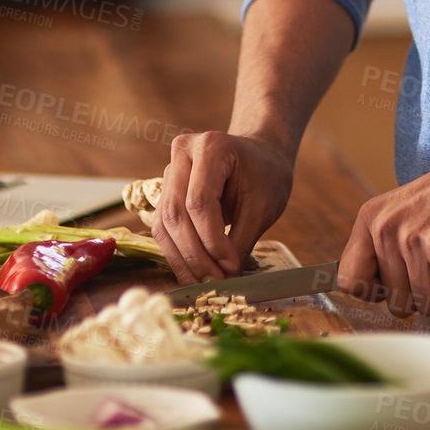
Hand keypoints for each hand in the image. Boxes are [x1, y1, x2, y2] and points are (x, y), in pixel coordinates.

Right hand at [152, 130, 293, 283]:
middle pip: (176, 213)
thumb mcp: (262, 206)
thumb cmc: (265, 176)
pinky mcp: (166, 190)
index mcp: (211, 147)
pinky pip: (163, 227)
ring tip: (205, 282)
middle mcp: (183, 153)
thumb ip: (241, 241)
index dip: (212, 240)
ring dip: (183, 259)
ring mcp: (170, 170)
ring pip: (164, 223)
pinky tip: (195, 272)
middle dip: (195, 254)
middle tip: (216, 281)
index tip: (230, 266)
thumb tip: (224, 279)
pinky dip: (177, 253)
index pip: (199, 201)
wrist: (260, 157)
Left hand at [339, 156, 429, 317]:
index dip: (374, 292)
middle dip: (422, 291)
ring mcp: (412, 238)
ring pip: (426, 304)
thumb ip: (383, 248)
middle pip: (395, 303)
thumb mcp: (403, 212)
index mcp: (371, 218)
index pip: (349, 280)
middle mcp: (385, 228)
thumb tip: (369, 293)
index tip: (394, 284)